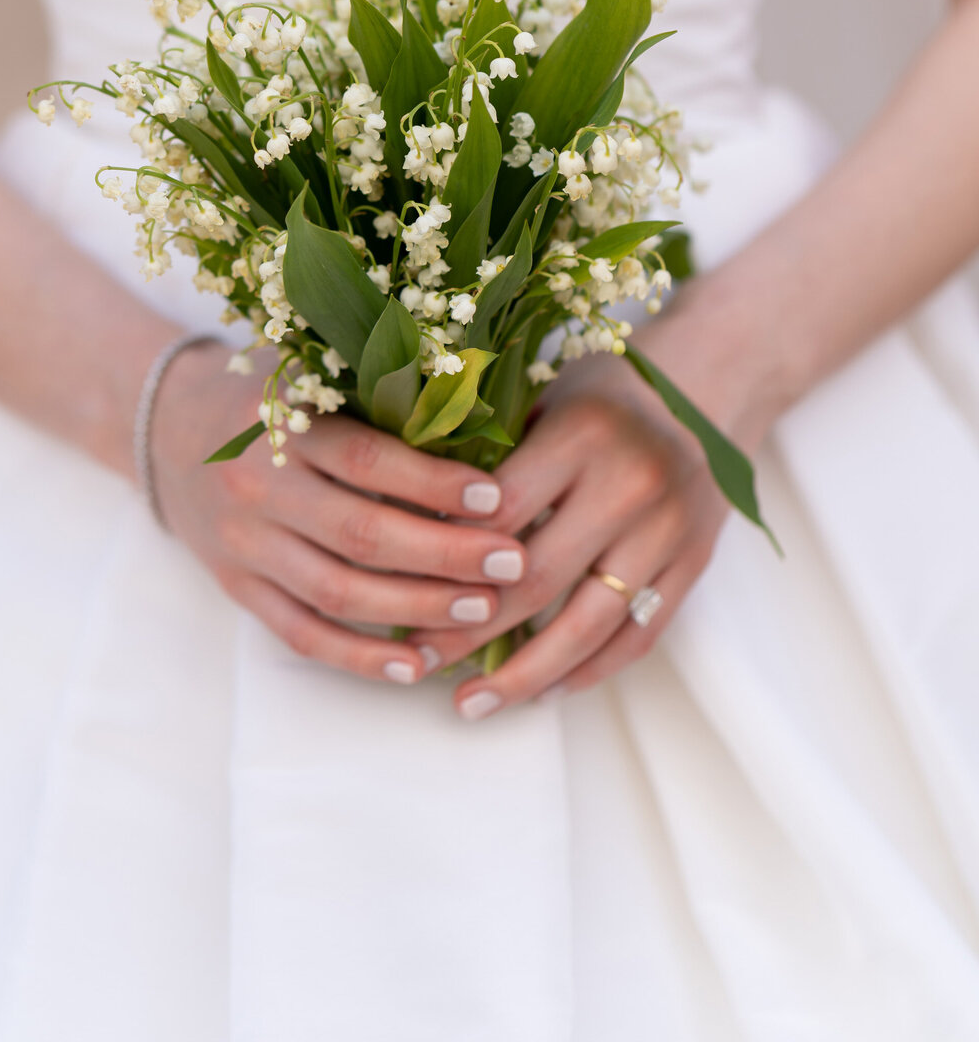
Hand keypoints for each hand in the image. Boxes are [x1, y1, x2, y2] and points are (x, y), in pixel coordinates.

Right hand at [150, 339, 528, 684]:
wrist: (167, 426)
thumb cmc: (268, 392)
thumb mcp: (311, 369)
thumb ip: (376, 388)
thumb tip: (482, 413)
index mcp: (282, 422)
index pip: (367, 459)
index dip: (434, 482)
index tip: (497, 498)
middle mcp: (257, 486)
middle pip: (360, 534)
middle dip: (445, 554)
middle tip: (513, 562)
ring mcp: (243, 543)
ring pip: (336, 592)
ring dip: (416, 610)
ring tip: (483, 612)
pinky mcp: (236, 586)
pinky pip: (300, 633)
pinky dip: (359, 657)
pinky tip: (415, 666)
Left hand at [408, 341, 737, 716]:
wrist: (700, 395)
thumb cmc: (595, 396)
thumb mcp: (538, 392)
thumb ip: (484, 448)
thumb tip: (406, 522)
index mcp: (582, 433)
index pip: (502, 510)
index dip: (447, 555)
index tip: (397, 589)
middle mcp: (632, 482)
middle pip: (538, 576)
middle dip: (470, 628)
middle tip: (418, 658)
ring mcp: (670, 530)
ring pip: (589, 624)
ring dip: (525, 674)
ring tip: (471, 705)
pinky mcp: (694, 565)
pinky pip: (636, 637)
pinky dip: (584, 673)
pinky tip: (538, 692)